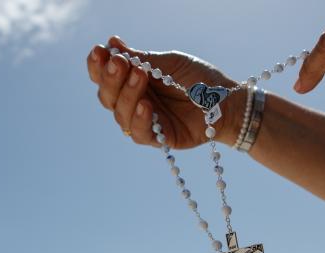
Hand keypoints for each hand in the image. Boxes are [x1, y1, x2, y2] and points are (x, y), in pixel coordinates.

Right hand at [87, 36, 242, 148]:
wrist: (226, 99)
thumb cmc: (198, 78)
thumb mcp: (168, 63)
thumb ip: (141, 58)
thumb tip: (112, 43)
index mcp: (132, 81)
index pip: (106, 76)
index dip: (98, 66)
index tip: (100, 50)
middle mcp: (134, 102)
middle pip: (107, 96)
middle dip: (111, 78)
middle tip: (119, 62)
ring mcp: (144, 121)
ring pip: (121, 113)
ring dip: (127, 93)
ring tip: (140, 74)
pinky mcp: (158, 138)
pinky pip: (141, 133)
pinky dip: (141, 118)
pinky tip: (147, 105)